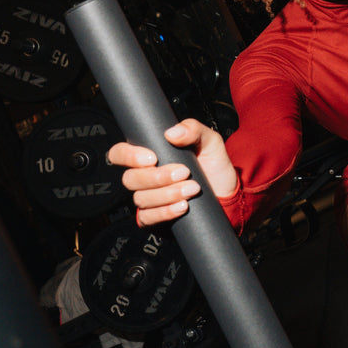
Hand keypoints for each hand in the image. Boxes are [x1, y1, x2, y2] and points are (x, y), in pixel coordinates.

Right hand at [107, 118, 236, 227]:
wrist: (227, 193)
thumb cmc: (213, 166)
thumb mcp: (209, 141)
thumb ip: (193, 129)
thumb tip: (172, 132)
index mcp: (149, 155)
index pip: (120, 153)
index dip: (128, 155)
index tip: (152, 158)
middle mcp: (144, 177)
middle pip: (130, 179)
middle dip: (157, 177)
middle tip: (184, 172)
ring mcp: (149, 198)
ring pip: (141, 198)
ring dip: (167, 194)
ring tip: (192, 189)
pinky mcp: (155, 217)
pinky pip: (148, 218)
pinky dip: (165, 212)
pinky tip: (182, 206)